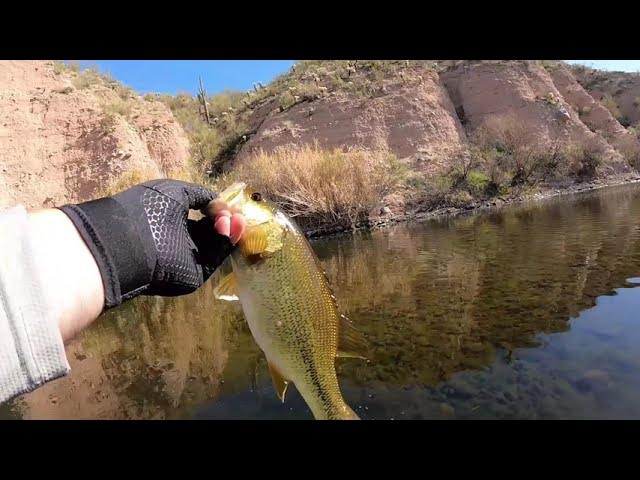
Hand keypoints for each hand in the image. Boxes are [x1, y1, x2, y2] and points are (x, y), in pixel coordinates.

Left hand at [60, 179, 244, 307]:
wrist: (129, 242)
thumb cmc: (147, 210)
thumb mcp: (175, 192)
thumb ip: (201, 195)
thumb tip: (220, 203)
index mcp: (170, 222)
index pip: (200, 218)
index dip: (217, 210)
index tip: (230, 204)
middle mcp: (179, 243)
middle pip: (211, 233)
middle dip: (226, 221)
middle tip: (238, 213)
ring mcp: (186, 260)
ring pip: (215, 246)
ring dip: (229, 231)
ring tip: (236, 219)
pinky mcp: (193, 275)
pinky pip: (215, 259)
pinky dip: (225, 244)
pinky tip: (231, 228)